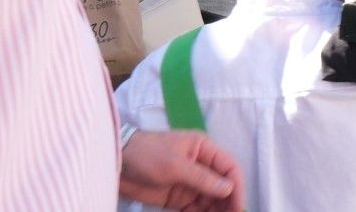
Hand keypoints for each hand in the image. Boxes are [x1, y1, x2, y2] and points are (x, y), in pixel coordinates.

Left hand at [119, 129, 243, 211]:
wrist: (116, 164)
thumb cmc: (146, 155)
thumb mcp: (175, 165)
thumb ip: (202, 178)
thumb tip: (229, 189)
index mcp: (204, 150)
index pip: (229, 168)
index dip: (237, 186)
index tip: (239, 206)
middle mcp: (201, 166)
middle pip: (222, 186)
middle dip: (228, 202)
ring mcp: (189, 183)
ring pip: (211, 200)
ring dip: (216, 210)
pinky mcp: (177, 198)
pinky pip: (195, 209)